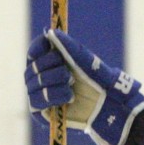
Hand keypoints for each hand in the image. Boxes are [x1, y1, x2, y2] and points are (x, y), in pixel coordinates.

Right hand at [25, 29, 143, 144]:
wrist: (110, 106)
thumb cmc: (100, 82)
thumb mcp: (87, 62)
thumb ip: (71, 47)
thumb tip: (52, 32)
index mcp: (52, 62)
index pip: (35, 51)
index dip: (38, 46)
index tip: (47, 43)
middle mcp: (43, 77)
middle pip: (33, 66)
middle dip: (49, 65)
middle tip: (68, 71)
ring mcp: (41, 94)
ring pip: (33, 83)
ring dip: (52, 80)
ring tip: (70, 82)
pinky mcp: (42, 112)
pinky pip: (36, 101)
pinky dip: (53, 96)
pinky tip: (69, 96)